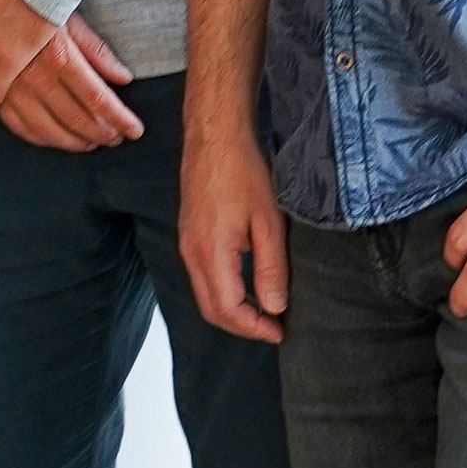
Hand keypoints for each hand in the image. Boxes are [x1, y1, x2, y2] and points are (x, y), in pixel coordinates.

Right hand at [0, 12, 144, 151]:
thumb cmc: (31, 2)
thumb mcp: (69, 20)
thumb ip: (97, 51)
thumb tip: (124, 77)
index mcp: (61, 56)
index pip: (98, 97)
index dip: (119, 118)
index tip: (134, 130)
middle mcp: (37, 77)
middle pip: (76, 118)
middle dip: (100, 133)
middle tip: (114, 139)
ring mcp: (14, 88)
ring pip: (48, 129)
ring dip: (72, 142)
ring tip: (88, 144)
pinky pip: (17, 125)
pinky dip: (38, 138)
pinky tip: (51, 139)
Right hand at [178, 118, 286, 341]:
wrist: (215, 136)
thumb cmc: (242, 171)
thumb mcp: (268, 221)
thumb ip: (271, 268)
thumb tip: (273, 307)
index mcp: (211, 253)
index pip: (228, 309)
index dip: (254, 328)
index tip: (279, 331)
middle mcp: (192, 253)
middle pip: (211, 309)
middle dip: (242, 326)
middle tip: (272, 327)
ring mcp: (187, 243)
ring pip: (205, 294)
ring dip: (232, 310)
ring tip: (263, 311)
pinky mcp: (189, 234)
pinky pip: (202, 276)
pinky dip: (223, 291)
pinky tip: (245, 285)